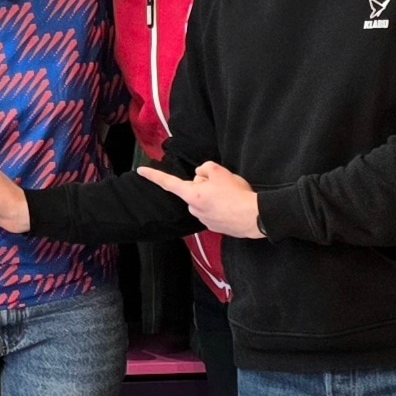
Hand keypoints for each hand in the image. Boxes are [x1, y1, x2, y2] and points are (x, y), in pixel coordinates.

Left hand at [135, 160, 264, 237]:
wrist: (254, 217)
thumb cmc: (236, 193)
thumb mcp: (219, 171)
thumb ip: (204, 169)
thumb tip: (201, 176)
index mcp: (192, 195)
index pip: (168, 183)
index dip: (153, 176)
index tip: (140, 171)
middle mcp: (194, 209)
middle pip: (193, 190)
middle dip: (203, 185)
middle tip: (222, 184)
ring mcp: (204, 220)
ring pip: (203, 200)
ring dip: (212, 196)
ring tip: (230, 196)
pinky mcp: (214, 227)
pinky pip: (212, 211)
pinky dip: (219, 207)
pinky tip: (231, 206)